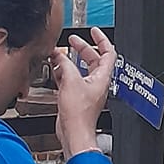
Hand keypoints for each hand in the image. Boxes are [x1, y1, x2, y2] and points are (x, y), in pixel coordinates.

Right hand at [54, 25, 116, 157]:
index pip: (108, 52)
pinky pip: (71, 80)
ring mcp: (87, 90)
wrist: (74, 133)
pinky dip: (64, 72)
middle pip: (93, 59)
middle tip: (73, 40)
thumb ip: (65, 64)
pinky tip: (55, 70)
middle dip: (82, 48)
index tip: (94, 31)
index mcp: (102, 77)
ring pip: (80, 69)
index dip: (101, 39)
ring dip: (70, 60)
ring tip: (60, 53)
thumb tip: (59, 55)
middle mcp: (97, 83)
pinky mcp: (77, 97)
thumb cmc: (79, 114)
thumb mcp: (70, 81)